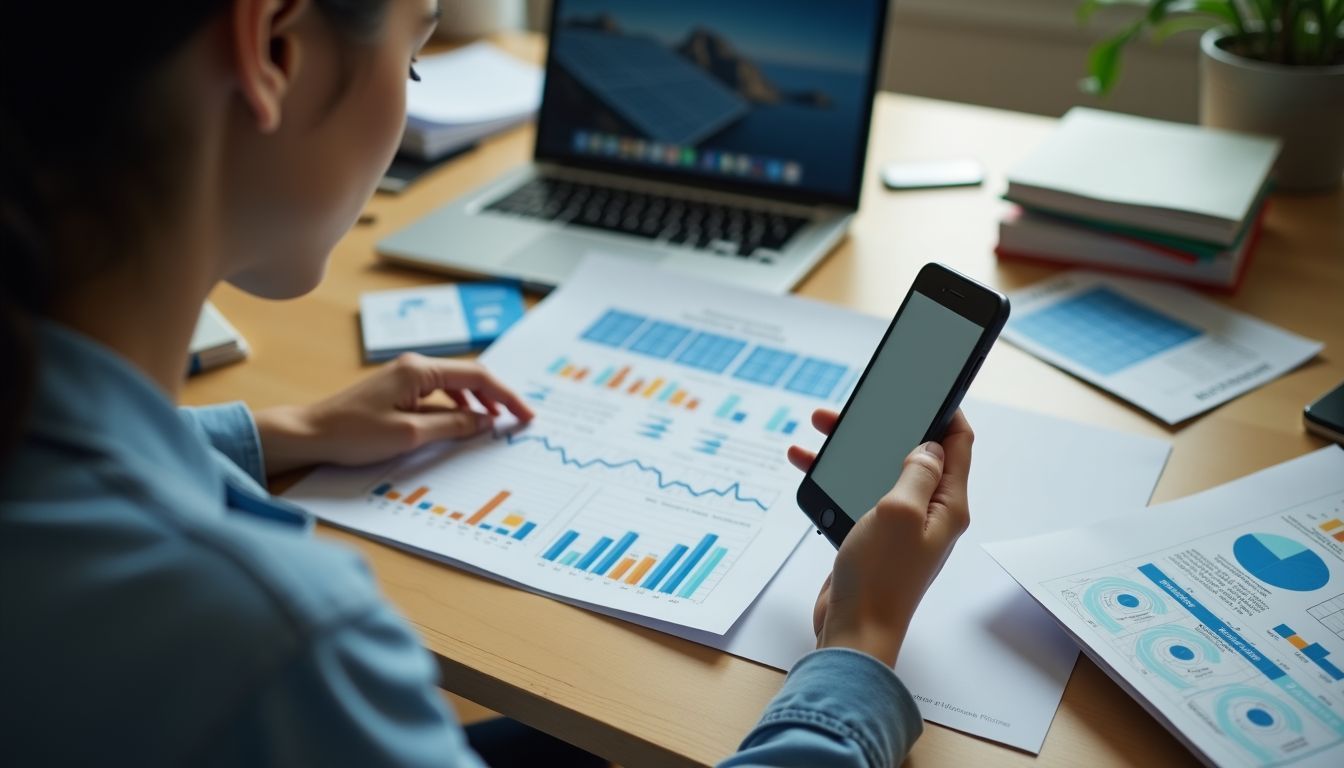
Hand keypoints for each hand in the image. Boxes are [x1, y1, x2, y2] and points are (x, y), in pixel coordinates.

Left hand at [254, 353, 534, 473]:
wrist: (309, 435)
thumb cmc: (352, 434)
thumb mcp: (410, 434)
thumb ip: (452, 426)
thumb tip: (484, 422)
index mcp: (418, 369)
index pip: (477, 376)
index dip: (506, 396)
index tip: (526, 415)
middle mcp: (414, 366)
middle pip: (469, 376)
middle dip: (497, 397)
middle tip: (519, 419)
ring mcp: (405, 378)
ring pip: (455, 385)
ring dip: (478, 402)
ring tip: (495, 423)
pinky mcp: (397, 392)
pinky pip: (438, 395)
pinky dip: (457, 408)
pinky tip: (463, 423)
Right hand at [787, 408, 972, 666]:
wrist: (853, 631)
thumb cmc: (879, 578)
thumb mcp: (899, 511)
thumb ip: (916, 472)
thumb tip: (928, 446)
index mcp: (948, 505)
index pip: (959, 443)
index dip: (946, 410)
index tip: (928, 385)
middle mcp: (929, 513)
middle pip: (913, 451)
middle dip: (886, 423)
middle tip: (858, 404)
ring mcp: (901, 526)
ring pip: (878, 468)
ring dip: (852, 446)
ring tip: (821, 425)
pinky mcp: (874, 537)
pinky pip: (856, 492)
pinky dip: (833, 475)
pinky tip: (806, 463)